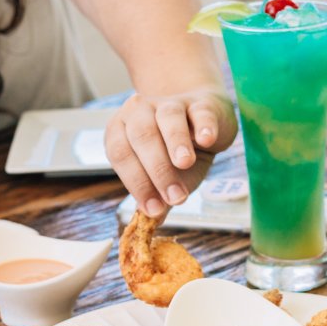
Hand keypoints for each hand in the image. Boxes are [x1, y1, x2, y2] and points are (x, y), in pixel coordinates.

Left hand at [105, 88, 237, 217]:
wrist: (204, 124)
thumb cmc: (176, 154)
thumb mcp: (164, 179)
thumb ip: (157, 198)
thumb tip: (152, 222)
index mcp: (122, 131)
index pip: (120, 154)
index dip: (136, 182)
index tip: (153, 208)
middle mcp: (140, 112)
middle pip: (142, 136)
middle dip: (158, 170)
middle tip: (174, 197)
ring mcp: (170, 104)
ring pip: (168, 118)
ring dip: (175, 142)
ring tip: (184, 164)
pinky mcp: (199, 103)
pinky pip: (200, 111)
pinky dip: (202, 125)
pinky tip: (205, 140)